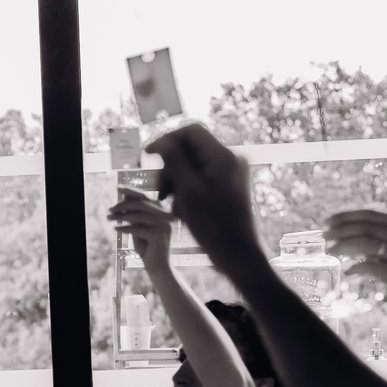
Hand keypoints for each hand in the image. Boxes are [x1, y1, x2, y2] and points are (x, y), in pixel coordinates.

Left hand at [109, 191, 179, 273]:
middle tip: (109, 209)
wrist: (157, 267)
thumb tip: (124, 196)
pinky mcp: (159, 235)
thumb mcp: (139, 226)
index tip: (118, 188)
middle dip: (122, 205)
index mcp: (163, 211)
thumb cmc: (147, 246)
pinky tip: (116, 229)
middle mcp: (166, 216)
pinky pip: (137, 228)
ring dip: (121, 216)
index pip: (146, 197)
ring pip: (138, 216)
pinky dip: (125, 228)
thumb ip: (134, 213)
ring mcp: (164, 225)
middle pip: (141, 204)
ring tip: (109, 218)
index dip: (131, 191)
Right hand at [146, 123, 263, 281]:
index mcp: (223, 156)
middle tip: (160, 190)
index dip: (167, 140)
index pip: (191, 131)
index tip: (148, 155)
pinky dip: (187, 189)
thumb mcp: (188, 190)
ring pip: (194, 165)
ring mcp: (230, 174)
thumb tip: (162, 142)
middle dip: (171, 166)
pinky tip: (181, 209)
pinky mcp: (228, 187)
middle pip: (191, 148)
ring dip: (176, 180)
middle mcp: (230, 160)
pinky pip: (201, 179)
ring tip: (169, 202)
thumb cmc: (214, 226)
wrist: (238, 254)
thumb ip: (175, 161)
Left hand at [323, 209, 386, 319]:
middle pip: (367, 228)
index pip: (371, 215)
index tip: (328, 221)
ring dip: (345, 246)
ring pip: (368, 244)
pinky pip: (372, 266)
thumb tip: (338, 233)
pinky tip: (348, 271)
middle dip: (342, 230)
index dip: (348, 216)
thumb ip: (370, 240)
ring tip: (330, 250)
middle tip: (325, 235)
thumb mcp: (386, 250)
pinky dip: (357, 267)